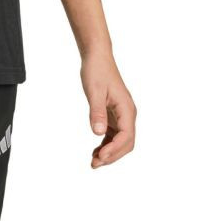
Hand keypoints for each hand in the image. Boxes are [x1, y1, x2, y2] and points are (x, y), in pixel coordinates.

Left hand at [80, 49, 135, 167]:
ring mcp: (121, 115)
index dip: (114, 149)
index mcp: (127, 109)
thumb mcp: (94, 91)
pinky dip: (106, 144)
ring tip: (93, 162)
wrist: (97, 57)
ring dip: (109, 152)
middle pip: (126, 143)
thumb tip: (97, 133)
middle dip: (112, 155)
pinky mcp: (114, 115)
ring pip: (120, 141)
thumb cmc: (96, 71)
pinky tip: (95, 150)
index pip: (126, 136)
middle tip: (95, 164)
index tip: (100, 157)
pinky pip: (113, 135)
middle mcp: (127, 114)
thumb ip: (97, 112)